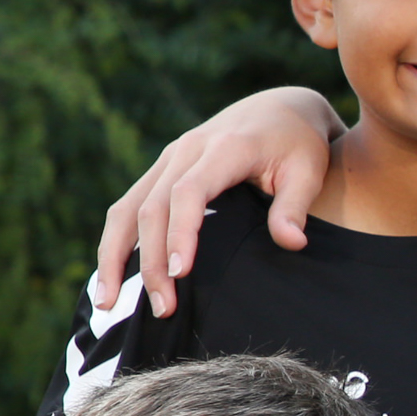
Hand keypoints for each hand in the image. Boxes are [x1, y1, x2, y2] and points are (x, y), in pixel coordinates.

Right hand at [94, 87, 343, 317]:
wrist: (281, 106)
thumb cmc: (299, 143)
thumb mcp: (309, 170)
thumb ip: (295, 207)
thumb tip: (292, 243)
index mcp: (225, 148)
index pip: (189, 192)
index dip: (181, 232)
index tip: (180, 273)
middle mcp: (188, 149)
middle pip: (153, 207)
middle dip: (151, 260)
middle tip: (163, 309)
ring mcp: (170, 157)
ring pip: (128, 207)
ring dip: (115, 255)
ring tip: (107, 302)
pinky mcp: (163, 169)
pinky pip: (130, 206)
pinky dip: (117, 242)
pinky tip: (112, 277)